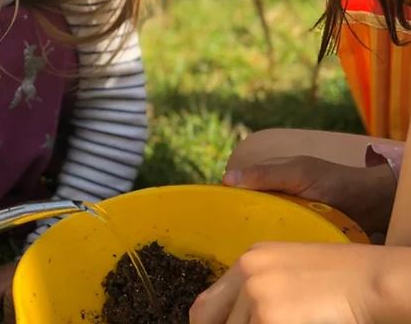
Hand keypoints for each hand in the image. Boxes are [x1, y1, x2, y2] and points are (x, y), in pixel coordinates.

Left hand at [189, 242, 410, 323]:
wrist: (373, 281)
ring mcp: (256, 296)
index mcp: (249, 260)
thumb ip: (260, 292)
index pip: (205, 306)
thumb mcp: (291, 272)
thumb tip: (245, 318)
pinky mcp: (270, 319)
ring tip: (286, 321)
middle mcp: (246, 274)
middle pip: (207, 321)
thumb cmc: (344, 279)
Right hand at [222, 155, 395, 233]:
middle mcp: (273, 196)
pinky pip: (276, 240)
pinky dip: (271, 245)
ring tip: (244, 247)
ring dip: (254, 234)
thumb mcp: (297, 173)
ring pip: (259, 226)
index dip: (225, 198)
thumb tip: (226, 179)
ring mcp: (285, 216)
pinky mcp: (296, 234)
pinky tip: (265, 252)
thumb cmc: (334, 181)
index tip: (212, 214)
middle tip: (227, 237)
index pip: (237, 186)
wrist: (371, 203)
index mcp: (269, 176)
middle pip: (246, 209)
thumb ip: (265, 174)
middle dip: (238, 220)